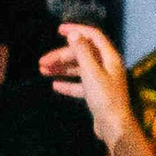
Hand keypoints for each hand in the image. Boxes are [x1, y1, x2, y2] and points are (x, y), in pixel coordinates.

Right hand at [43, 22, 135, 147]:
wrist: (114, 126)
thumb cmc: (104, 98)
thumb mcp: (91, 72)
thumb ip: (82, 52)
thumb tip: (73, 34)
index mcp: (109, 58)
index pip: (92, 36)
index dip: (76, 30)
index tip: (59, 29)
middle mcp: (107, 66)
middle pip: (82, 54)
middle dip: (61, 56)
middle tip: (42, 62)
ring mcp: (102, 81)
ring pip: (79, 69)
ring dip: (62, 68)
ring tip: (43, 71)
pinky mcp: (97, 94)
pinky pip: (80, 84)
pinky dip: (68, 84)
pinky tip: (55, 85)